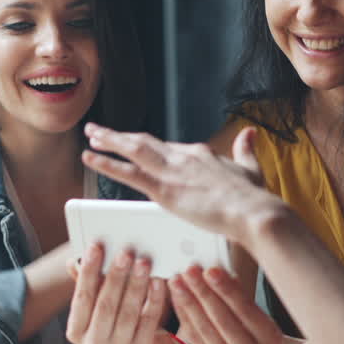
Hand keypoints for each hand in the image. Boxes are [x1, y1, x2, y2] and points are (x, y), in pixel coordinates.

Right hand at [65, 242, 178, 343]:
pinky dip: (154, 299)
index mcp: (77, 332)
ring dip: (136, 285)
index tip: (95, 247)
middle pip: (104, 306)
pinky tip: (158, 281)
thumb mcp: (100, 306)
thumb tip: (73, 261)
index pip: (81, 299)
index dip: (88, 272)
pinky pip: (149, 320)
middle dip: (115, 276)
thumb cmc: (118, 320)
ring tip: (144, 263)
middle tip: (125, 253)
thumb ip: (89, 285)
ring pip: (127, 312)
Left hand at [81, 124, 282, 247]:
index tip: (136, 144)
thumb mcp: (251, 167)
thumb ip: (246, 149)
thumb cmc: (252, 197)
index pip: (168, 147)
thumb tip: (250, 133)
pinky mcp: (164, 189)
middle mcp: (182, 156)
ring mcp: (172, 171)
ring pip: (133, 149)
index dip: (148, 145)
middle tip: (100, 131)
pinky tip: (91, 157)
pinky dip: (107, 163)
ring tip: (91, 135)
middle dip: (121, 136)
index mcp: (200, 153)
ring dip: (109, 140)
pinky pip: (128, 173)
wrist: (252, 212)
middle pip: (145, 142)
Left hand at [169, 265, 287, 343]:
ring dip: (188, 304)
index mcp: (271, 342)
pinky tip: (178, 301)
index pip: (245, 311)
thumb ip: (246, 299)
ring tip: (176, 283)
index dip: (226, 290)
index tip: (210, 270)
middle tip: (188, 271)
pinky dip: (186, 319)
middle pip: (222, 321)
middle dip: (202, 293)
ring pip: (206, 331)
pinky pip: (196, 341)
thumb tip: (223, 273)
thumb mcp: (269, 318)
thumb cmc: (271, 339)